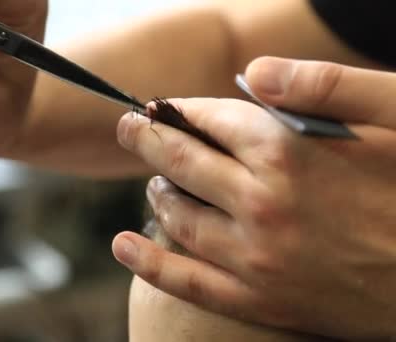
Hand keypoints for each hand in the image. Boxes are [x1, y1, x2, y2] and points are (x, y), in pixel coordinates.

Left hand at [112, 57, 395, 338]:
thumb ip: (326, 86)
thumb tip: (257, 71)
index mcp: (289, 153)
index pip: (209, 121)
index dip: (180, 109)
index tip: (162, 105)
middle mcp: (262, 204)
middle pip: (180, 163)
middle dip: (147, 139)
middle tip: (127, 128)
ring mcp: (257, 257)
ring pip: (178, 218)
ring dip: (157, 193)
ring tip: (152, 181)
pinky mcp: (262, 300)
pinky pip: (188, 281)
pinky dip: (149, 263)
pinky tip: (123, 246)